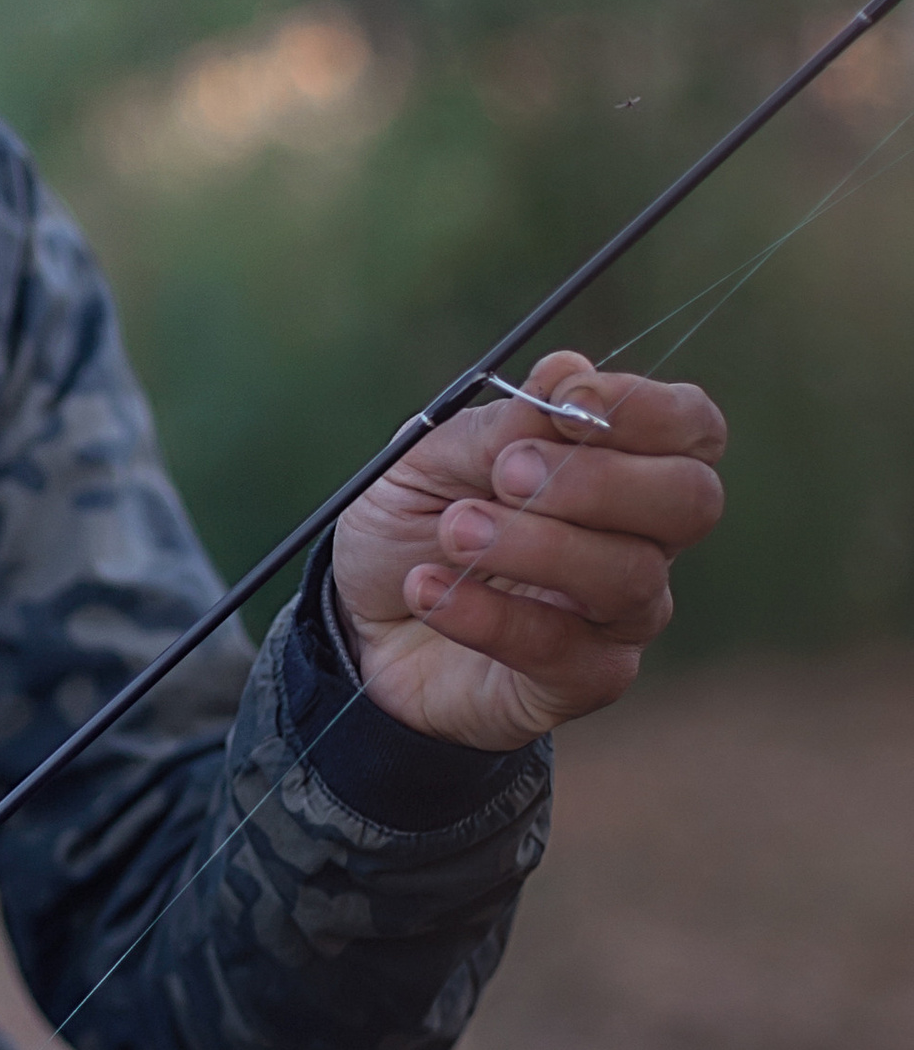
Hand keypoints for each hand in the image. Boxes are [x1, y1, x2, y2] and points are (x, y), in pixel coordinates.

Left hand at [330, 349, 725, 750]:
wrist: (356, 623)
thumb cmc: (411, 525)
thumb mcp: (430, 457)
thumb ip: (501, 425)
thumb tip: (569, 370)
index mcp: (623, 465)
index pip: (693, 428)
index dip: (646, 410)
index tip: (562, 402)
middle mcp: (643, 540)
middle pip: (691, 501)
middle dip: (598, 479)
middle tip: (508, 474)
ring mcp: (622, 616)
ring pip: (630, 576)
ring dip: (533, 545)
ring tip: (453, 532)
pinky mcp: (583, 679)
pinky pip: (563, 648)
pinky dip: (487, 614)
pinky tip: (427, 588)